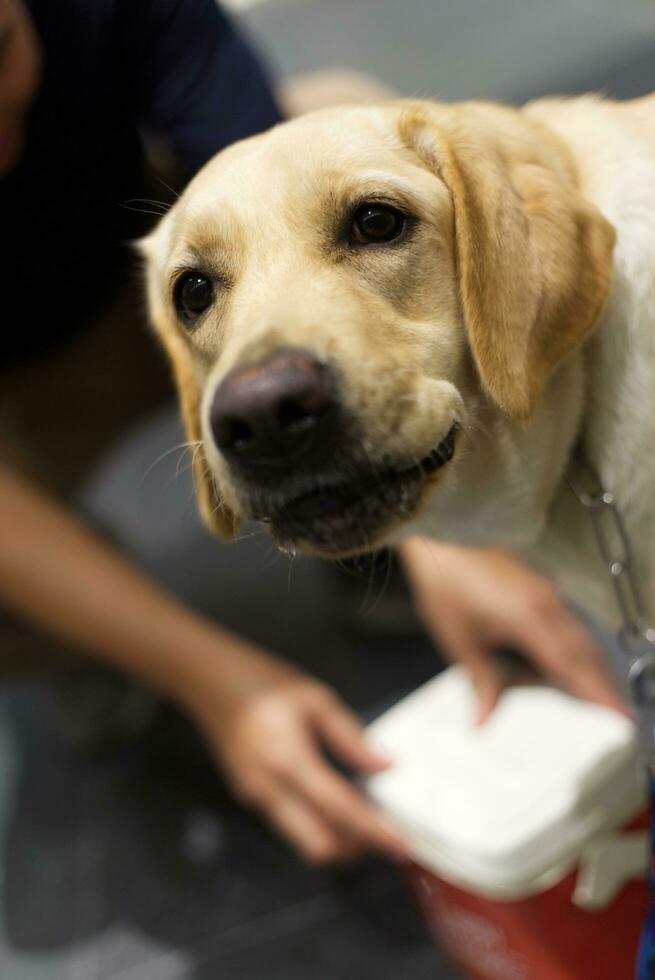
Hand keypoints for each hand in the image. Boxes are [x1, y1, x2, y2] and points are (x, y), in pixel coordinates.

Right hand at [186, 653, 405, 864]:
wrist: (210, 682)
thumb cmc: (265, 684)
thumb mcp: (316, 699)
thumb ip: (351, 737)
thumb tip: (386, 766)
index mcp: (287, 758)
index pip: (338, 808)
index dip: (372, 831)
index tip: (401, 845)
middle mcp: (268, 788)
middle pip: (318, 845)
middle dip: (355, 848)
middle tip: (385, 833)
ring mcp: (255, 798)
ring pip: (303, 842)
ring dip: (337, 840)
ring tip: (365, 819)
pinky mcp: (250, 798)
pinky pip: (290, 825)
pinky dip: (317, 825)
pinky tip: (335, 803)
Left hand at [399, 538, 627, 722]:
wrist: (442, 537)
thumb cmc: (446, 583)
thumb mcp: (459, 640)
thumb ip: (481, 683)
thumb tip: (483, 720)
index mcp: (529, 619)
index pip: (572, 665)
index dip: (598, 694)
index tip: (621, 716)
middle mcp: (546, 604)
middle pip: (586, 652)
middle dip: (602, 684)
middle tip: (618, 715)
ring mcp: (545, 592)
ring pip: (579, 637)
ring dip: (589, 666)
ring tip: (594, 694)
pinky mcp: (539, 587)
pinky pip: (567, 622)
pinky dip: (573, 647)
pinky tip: (563, 662)